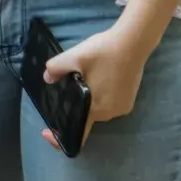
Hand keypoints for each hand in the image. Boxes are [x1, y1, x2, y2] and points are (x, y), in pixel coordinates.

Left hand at [40, 24, 148, 151]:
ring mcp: (122, 108)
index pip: (78, 134)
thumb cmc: (103, 52)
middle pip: (86, 117)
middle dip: (74, 108)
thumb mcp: (74, 56)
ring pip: (97, 109)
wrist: (133, 43)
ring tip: (82, 79)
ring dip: (87, 100)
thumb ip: (56, 68)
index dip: (60, 138)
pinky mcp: (129, 100)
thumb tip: (47, 79)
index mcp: (95, 109)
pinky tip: (96, 79)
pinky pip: (108, 103)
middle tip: (65, 88)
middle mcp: (109, 114)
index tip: (47, 131)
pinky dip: (99, 96)